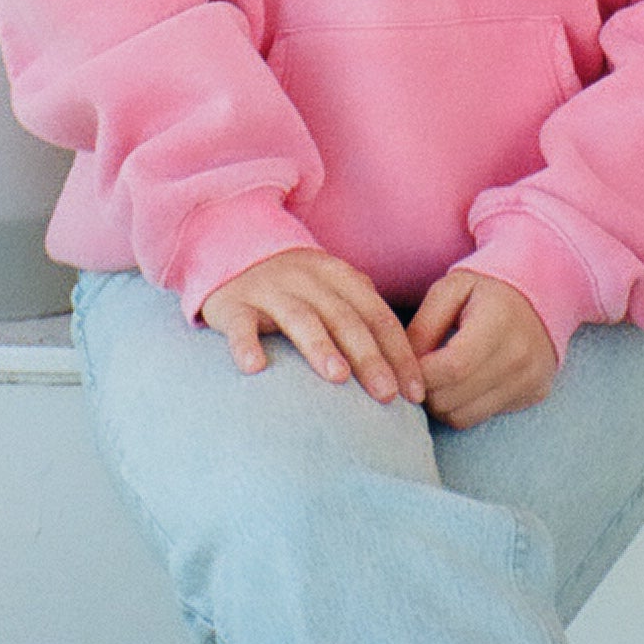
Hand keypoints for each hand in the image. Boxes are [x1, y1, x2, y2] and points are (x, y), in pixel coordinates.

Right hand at [202, 249, 426, 405]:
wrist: (229, 248)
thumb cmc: (291, 284)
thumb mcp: (329, 286)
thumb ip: (361, 311)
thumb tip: (403, 362)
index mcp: (337, 275)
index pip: (376, 314)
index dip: (399, 352)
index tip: (414, 392)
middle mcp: (306, 278)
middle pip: (345, 318)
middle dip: (370, 357)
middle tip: (387, 394)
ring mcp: (268, 290)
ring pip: (300, 318)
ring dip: (320, 347)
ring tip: (338, 377)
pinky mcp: (232, 304)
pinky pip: (240, 324)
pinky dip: (246, 344)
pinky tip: (254, 368)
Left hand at [406, 270, 557, 428]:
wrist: (542, 295)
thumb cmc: (487, 290)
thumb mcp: (451, 290)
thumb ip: (423, 325)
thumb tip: (403, 367)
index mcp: (499, 322)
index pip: (452, 368)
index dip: (420, 373)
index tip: (408, 363)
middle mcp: (520, 356)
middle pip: (454, 397)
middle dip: (425, 390)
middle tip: (419, 370)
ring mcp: (530, 380)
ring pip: (463, 416)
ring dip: (441, 403)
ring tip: (438, 377)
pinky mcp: (533, 395)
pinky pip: (482, 417)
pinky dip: (462, 407)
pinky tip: (462, 383)